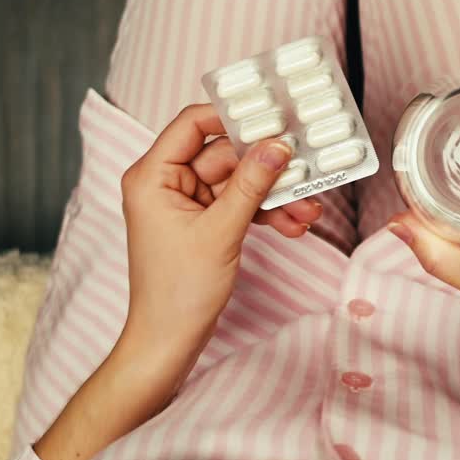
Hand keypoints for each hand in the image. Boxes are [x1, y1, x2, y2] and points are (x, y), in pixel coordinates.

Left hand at [33, 103, 321, 459]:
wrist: (169, 343)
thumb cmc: (177, 292)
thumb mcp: (221, 231)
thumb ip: (251, 184)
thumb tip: (277, 146)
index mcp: (152, 176)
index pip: (193, 124)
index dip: (233, 117)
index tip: (272, 116)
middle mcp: (167, 183)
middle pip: (225, 155)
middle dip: (267, 167)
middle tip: (305, 166)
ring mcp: (186, 204)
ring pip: (239, 182)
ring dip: (274, 195)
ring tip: (307, 210)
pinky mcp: (203, 223)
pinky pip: (239, 204)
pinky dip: (265, 213)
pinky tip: (294, 225)